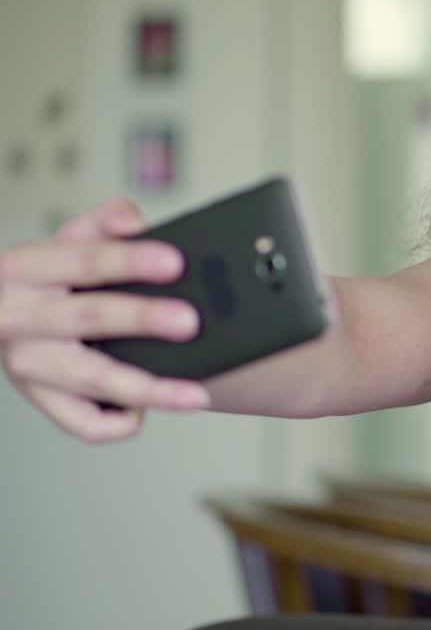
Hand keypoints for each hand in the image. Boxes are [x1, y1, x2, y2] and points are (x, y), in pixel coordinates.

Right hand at [0, 197, 208, 442]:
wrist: (2, 315)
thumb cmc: (52, 278)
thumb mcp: (68, 240)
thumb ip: (103, 222)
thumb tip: (133, 220)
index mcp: (25, 269)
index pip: (82, 261)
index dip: (130, 260)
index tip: (176, 262)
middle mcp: (16, 317)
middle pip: (90, 317)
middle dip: (143, 319)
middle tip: (191, 322)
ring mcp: (26, 365)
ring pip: (93, 380)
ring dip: (148, 390)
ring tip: (196, 395)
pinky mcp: (39, 401)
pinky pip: (85, 424)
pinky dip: (122, 421)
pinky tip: (148, 409)